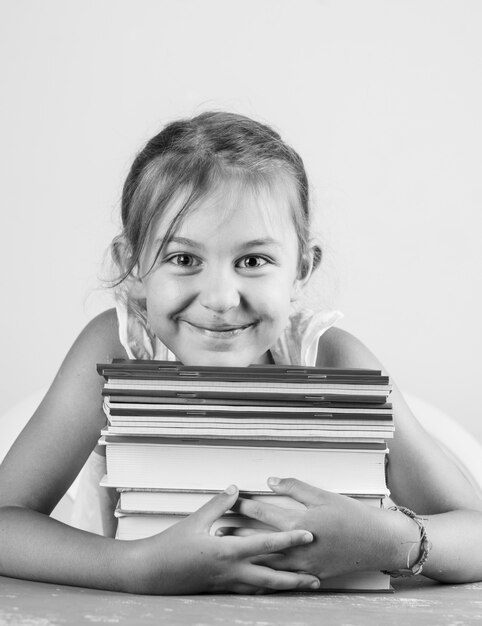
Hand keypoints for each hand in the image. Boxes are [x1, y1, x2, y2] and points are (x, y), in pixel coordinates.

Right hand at [124, 485, 320, 593]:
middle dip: (296, 578)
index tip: (309, 535)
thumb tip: (235, 489)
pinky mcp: (220, 590)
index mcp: (227, 551)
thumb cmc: (171, 547)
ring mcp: (226, 584)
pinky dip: (264, 590)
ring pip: (262, 588)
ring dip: (285, 587)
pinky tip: (273, 589)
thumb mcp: (195, 521)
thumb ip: (218, 504)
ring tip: (303, 586)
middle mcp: (231, 571)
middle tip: (317, 576)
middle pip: (272, 577)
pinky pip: (248, 591)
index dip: (289, 539)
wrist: (151, 573)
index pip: (266, 545)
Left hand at [227, 478, 397, 580]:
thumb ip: (295, 487)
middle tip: (217, 531)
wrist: (378, 542)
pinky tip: (254, 576)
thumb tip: (271, 480)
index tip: (228, 503)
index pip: (264, 512)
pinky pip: (284, 580)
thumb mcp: (323, 495)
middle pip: (260, 540)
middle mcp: (299, 546)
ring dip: (247, 556)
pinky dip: (267, 577)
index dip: (243, 506)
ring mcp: (305, 564)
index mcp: (300, 522)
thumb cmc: (352, 515)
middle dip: (237, 535)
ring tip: (229, 552)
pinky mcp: (312, 576)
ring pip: (268, 563)